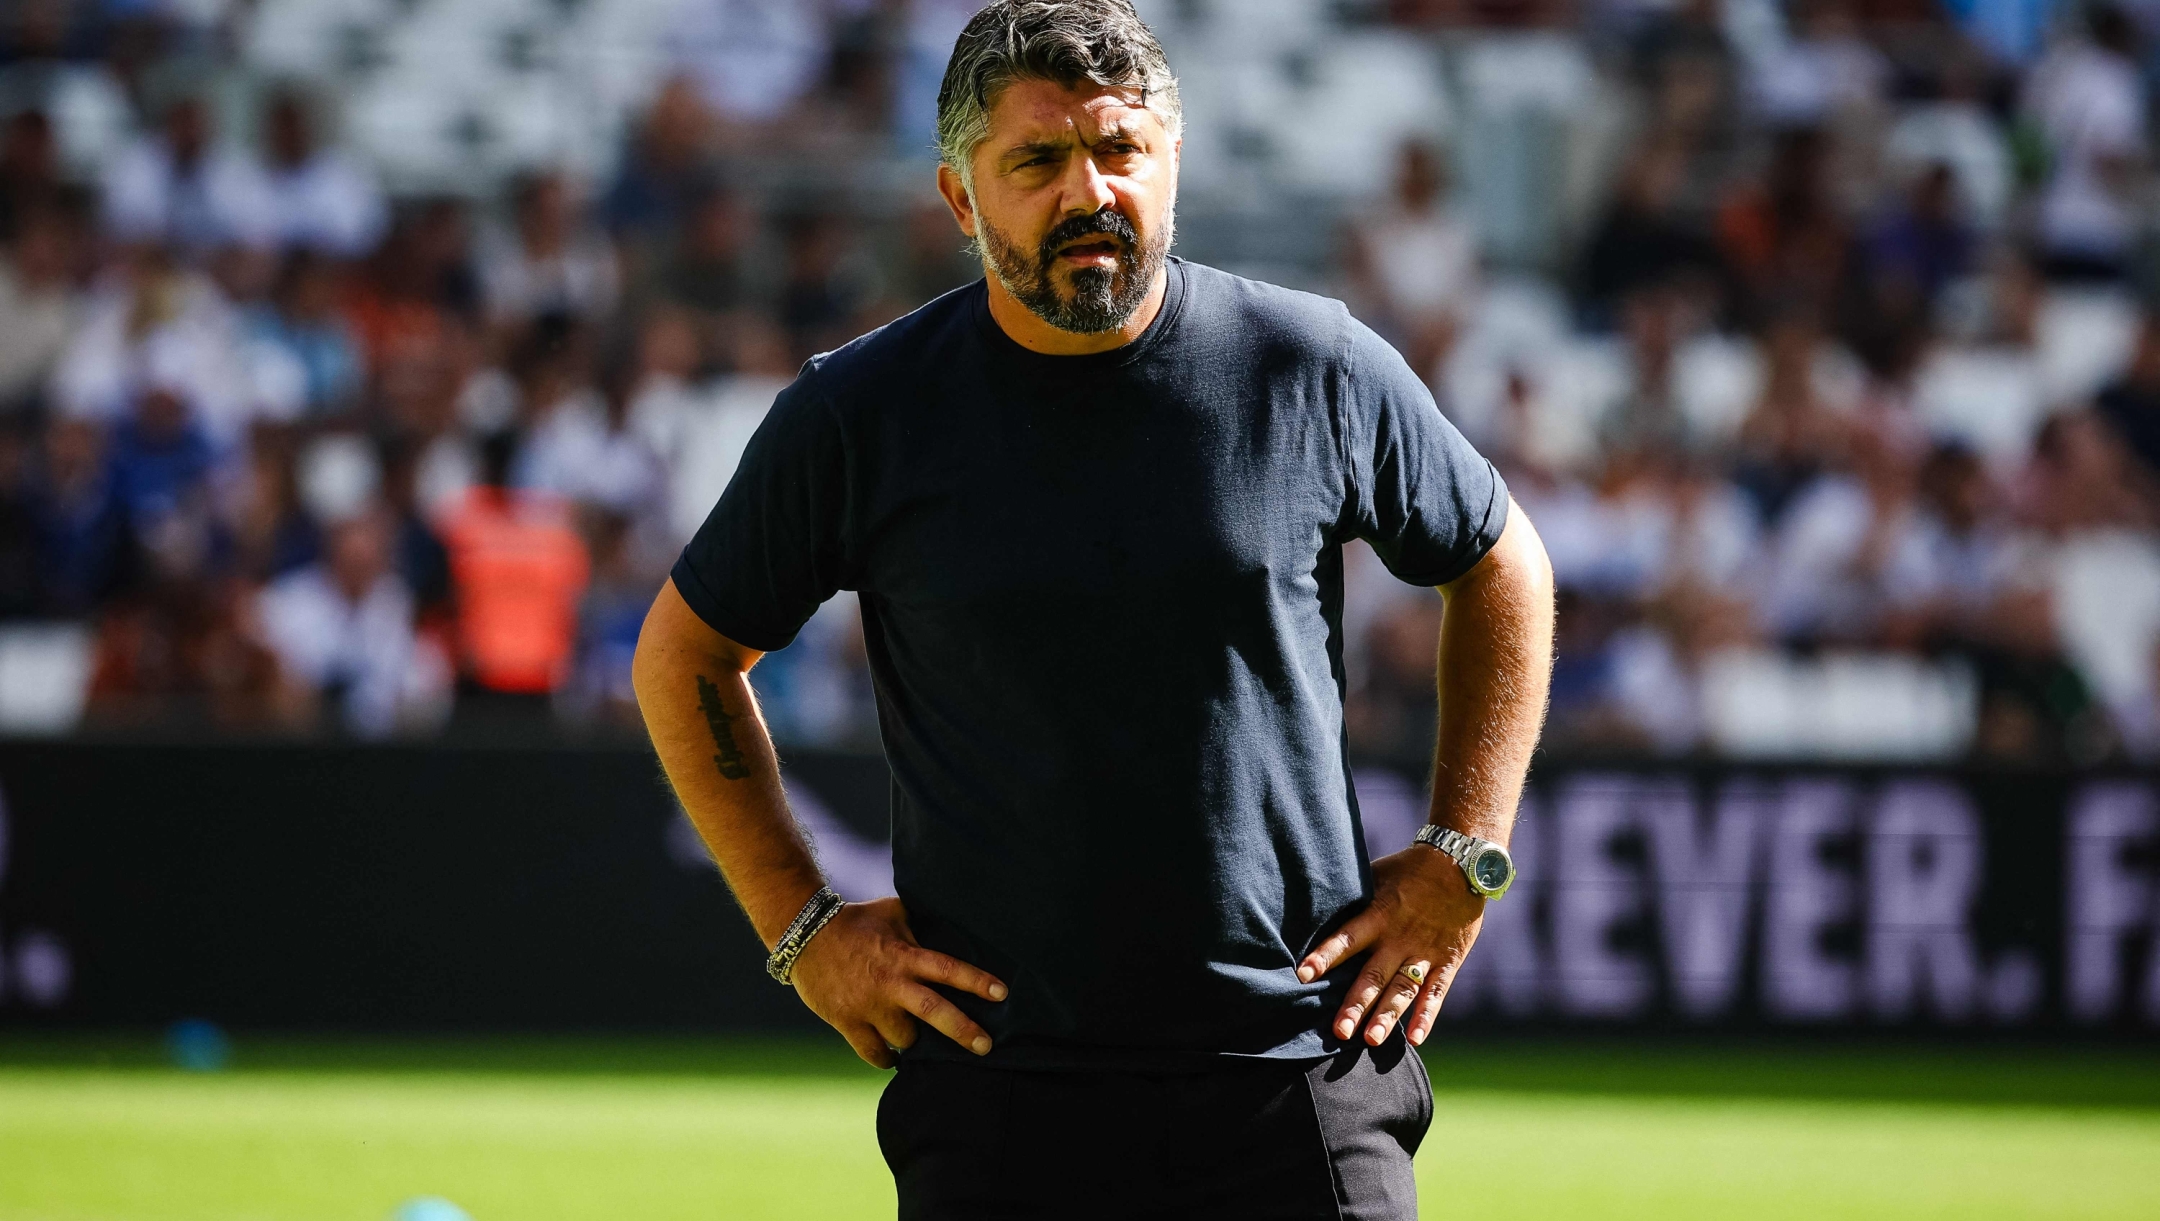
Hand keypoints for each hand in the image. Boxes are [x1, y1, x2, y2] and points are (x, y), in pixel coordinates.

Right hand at [788, 895, 1007, 1068]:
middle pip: (934, 1011)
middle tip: (987, 1047)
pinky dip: (887, 1058)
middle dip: (963, 1031)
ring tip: (916, 1033)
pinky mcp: (847, 1023)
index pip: (948, 968)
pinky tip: (893, 1056)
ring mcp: (868, 1006)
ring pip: (905, 1038)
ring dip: (914, 1039)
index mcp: (904, 955)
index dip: (976, 981)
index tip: (1002, 993)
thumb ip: (921, 926)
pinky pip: (875, 1054)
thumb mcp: (894, 913)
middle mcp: (890, 983)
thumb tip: (953, 927)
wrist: (804, 935)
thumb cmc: (856, 921)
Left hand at [1297, 844, 1483, 1047]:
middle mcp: (1399, 937)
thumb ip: (1351, 902)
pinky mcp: (1447, 961)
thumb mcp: (1374, 877)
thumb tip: (1311, 913)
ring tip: (1372, 1040)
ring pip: (1403, 989)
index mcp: (1378, 914)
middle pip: (1374, 975)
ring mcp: (1424, 951)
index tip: (1302, 975)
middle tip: (1340, 1031)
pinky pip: (1436, 992)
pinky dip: (1427, 1015)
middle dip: (1356, 1004)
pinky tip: (1416, 1039)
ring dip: (1388, 1015)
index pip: (1346, 938)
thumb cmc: (1406, 871)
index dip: (1325, 956)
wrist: (1458, 863)